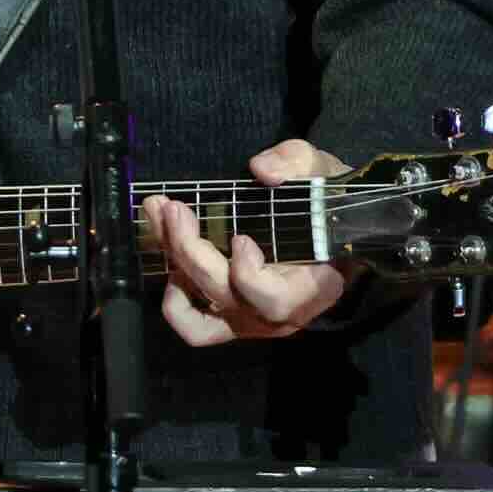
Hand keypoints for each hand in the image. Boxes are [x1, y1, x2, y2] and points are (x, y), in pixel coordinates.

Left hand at [142, 139, 352, 348]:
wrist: (329, 230)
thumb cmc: (325, 205)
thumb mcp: (321, 171)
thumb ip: (297, 164)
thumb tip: (262, 169)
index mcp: (312, 286)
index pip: (275, 301)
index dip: (250, 275)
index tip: (239, 238)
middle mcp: (279, 315)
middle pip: (226, 296)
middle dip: (192, 251)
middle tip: (175, 208)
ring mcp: (251, 320)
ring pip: (202, 317)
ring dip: (176, 268)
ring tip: (163, 223)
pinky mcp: (229, 320)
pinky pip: (195, 327)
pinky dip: (176, 302)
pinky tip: (172, 260)